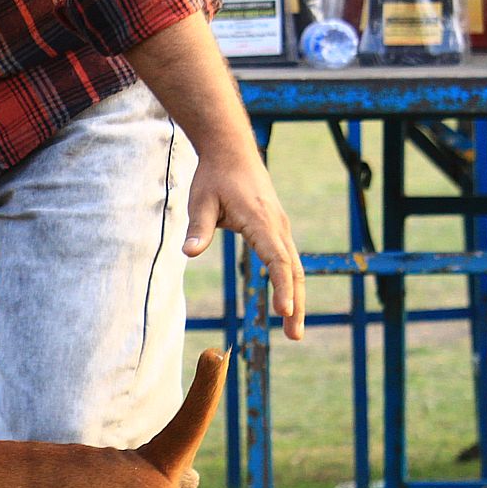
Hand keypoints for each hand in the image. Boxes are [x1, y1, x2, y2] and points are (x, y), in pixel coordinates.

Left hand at [185, 147, 304, 340]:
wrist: (231, 150)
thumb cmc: (214, 176)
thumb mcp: (201, 200)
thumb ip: (198, 228)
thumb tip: (190, 253)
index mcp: (261, 219)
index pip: (277, 258)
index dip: (282, 285)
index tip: (284, 310)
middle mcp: (277, 224)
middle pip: (293, 269)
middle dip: (296, 303)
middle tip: (295, 336)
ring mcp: (280, 225)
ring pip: (294, 266)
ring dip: (296, 298)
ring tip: (293, 329)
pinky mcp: (277, 227)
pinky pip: (288, 259)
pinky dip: (291, 283)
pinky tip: (289, 304)